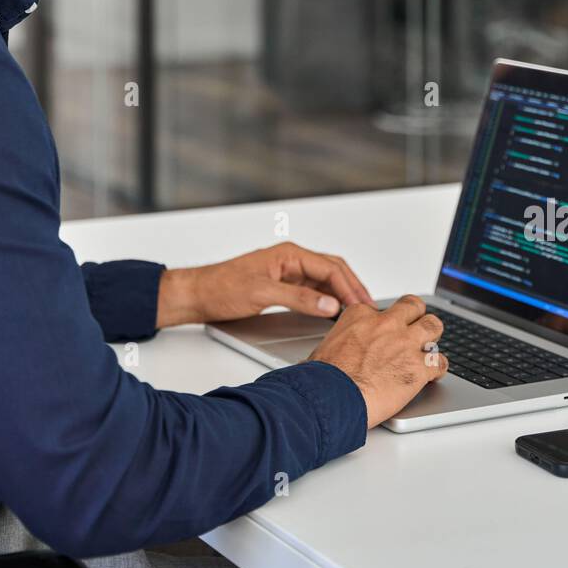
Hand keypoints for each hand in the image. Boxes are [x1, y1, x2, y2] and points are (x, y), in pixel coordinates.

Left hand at [155, 241, 374, 327]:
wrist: (199, 295)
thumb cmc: (222, 287)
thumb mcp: (262, 293)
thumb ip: (299, 298)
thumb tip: (330, 305)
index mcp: (289, 254)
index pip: (330, 267)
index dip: (349, 287)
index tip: (362, 305)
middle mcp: (291, 260)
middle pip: (333, 270)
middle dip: (352, 287)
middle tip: (368, 307)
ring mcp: (288, 272)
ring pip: (325, 280)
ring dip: (342, 294)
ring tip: (357, 312)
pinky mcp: (283, 286)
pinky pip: (314, 290)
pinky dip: (328, 300)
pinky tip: (335, 313)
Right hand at [308, 295, 447, 426]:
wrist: (330, 396)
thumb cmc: (323, 377)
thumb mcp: (326, 345)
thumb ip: (344, 341)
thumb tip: (340, 352)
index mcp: (362, 316)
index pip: (383, 309)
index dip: (387, 323)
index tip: (386, 332)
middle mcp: (386, 324)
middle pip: (414, 306)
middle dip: (417, 316)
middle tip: (416, 328)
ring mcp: (405, 344)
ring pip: (434, 326)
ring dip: (433, 337)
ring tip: (429, 348)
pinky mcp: (418, 368)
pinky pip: (440, 362)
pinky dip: (439, 368)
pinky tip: (434, 375)